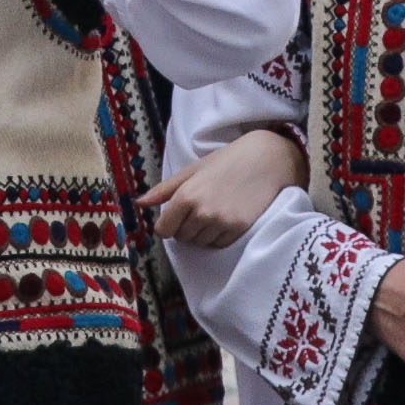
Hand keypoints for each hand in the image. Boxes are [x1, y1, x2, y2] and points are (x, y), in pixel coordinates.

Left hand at [149, 131, 305, 249]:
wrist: (266, 160)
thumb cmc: (226, 161)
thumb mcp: (192, 170)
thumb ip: (164, 189)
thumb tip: (139, 203)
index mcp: (185, 196)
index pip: (164, 229)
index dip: (167, 224)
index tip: (176, 217)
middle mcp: (201, 212)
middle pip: (181, 237)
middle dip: (185, 227)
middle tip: (199, 208)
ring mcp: (221, 222)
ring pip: (200, 243)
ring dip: (201, 233)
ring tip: (213, 211)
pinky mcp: (238, 229)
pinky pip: (218, 244)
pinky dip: (217, 237)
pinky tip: (224, 218)